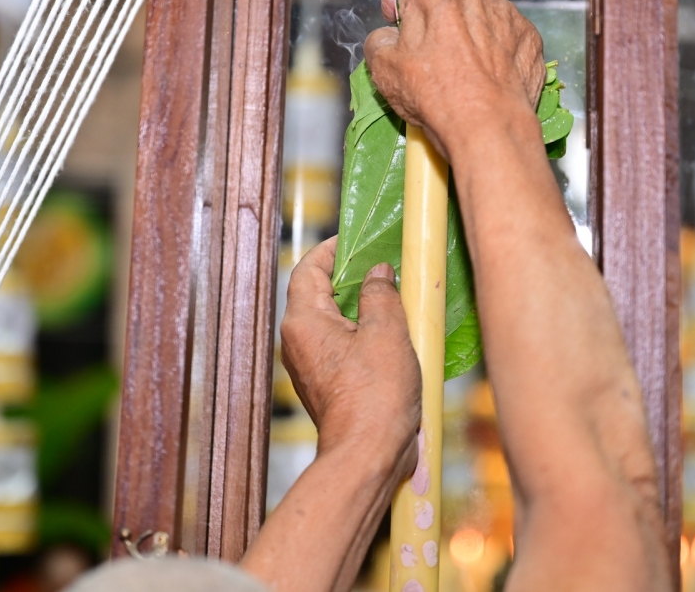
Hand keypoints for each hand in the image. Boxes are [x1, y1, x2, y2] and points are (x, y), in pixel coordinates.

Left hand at [280, 237, 420, 466]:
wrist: (368, 455)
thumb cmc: (375, 395)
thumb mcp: (386, 332)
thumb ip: (381, 294)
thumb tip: (377, 274)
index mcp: (304, 322)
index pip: (308, 269)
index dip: (331, 249)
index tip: (356, 239)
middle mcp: (299, 341)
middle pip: (320, 294)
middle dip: (351, 277)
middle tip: (384, 264)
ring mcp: (312, 365)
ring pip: (334, 321)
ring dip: (362, 307)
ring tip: (396, 298)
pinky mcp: (329, 384)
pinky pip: (343, 346)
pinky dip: (364, 334)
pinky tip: (394, 335)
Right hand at [365, 0, 544, 159]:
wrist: (489, 126)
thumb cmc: (434, 95)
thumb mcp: (382, 69)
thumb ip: (378, 39)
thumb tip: (388, 37)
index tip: (397, 19)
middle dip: (431, 12)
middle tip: (426, 49)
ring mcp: (504, 10)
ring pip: (476, 9)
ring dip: (464, 28)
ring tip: (460, 66)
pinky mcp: (528, 33)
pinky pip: (503, 30)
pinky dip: (493, 45)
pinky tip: (486, 73)